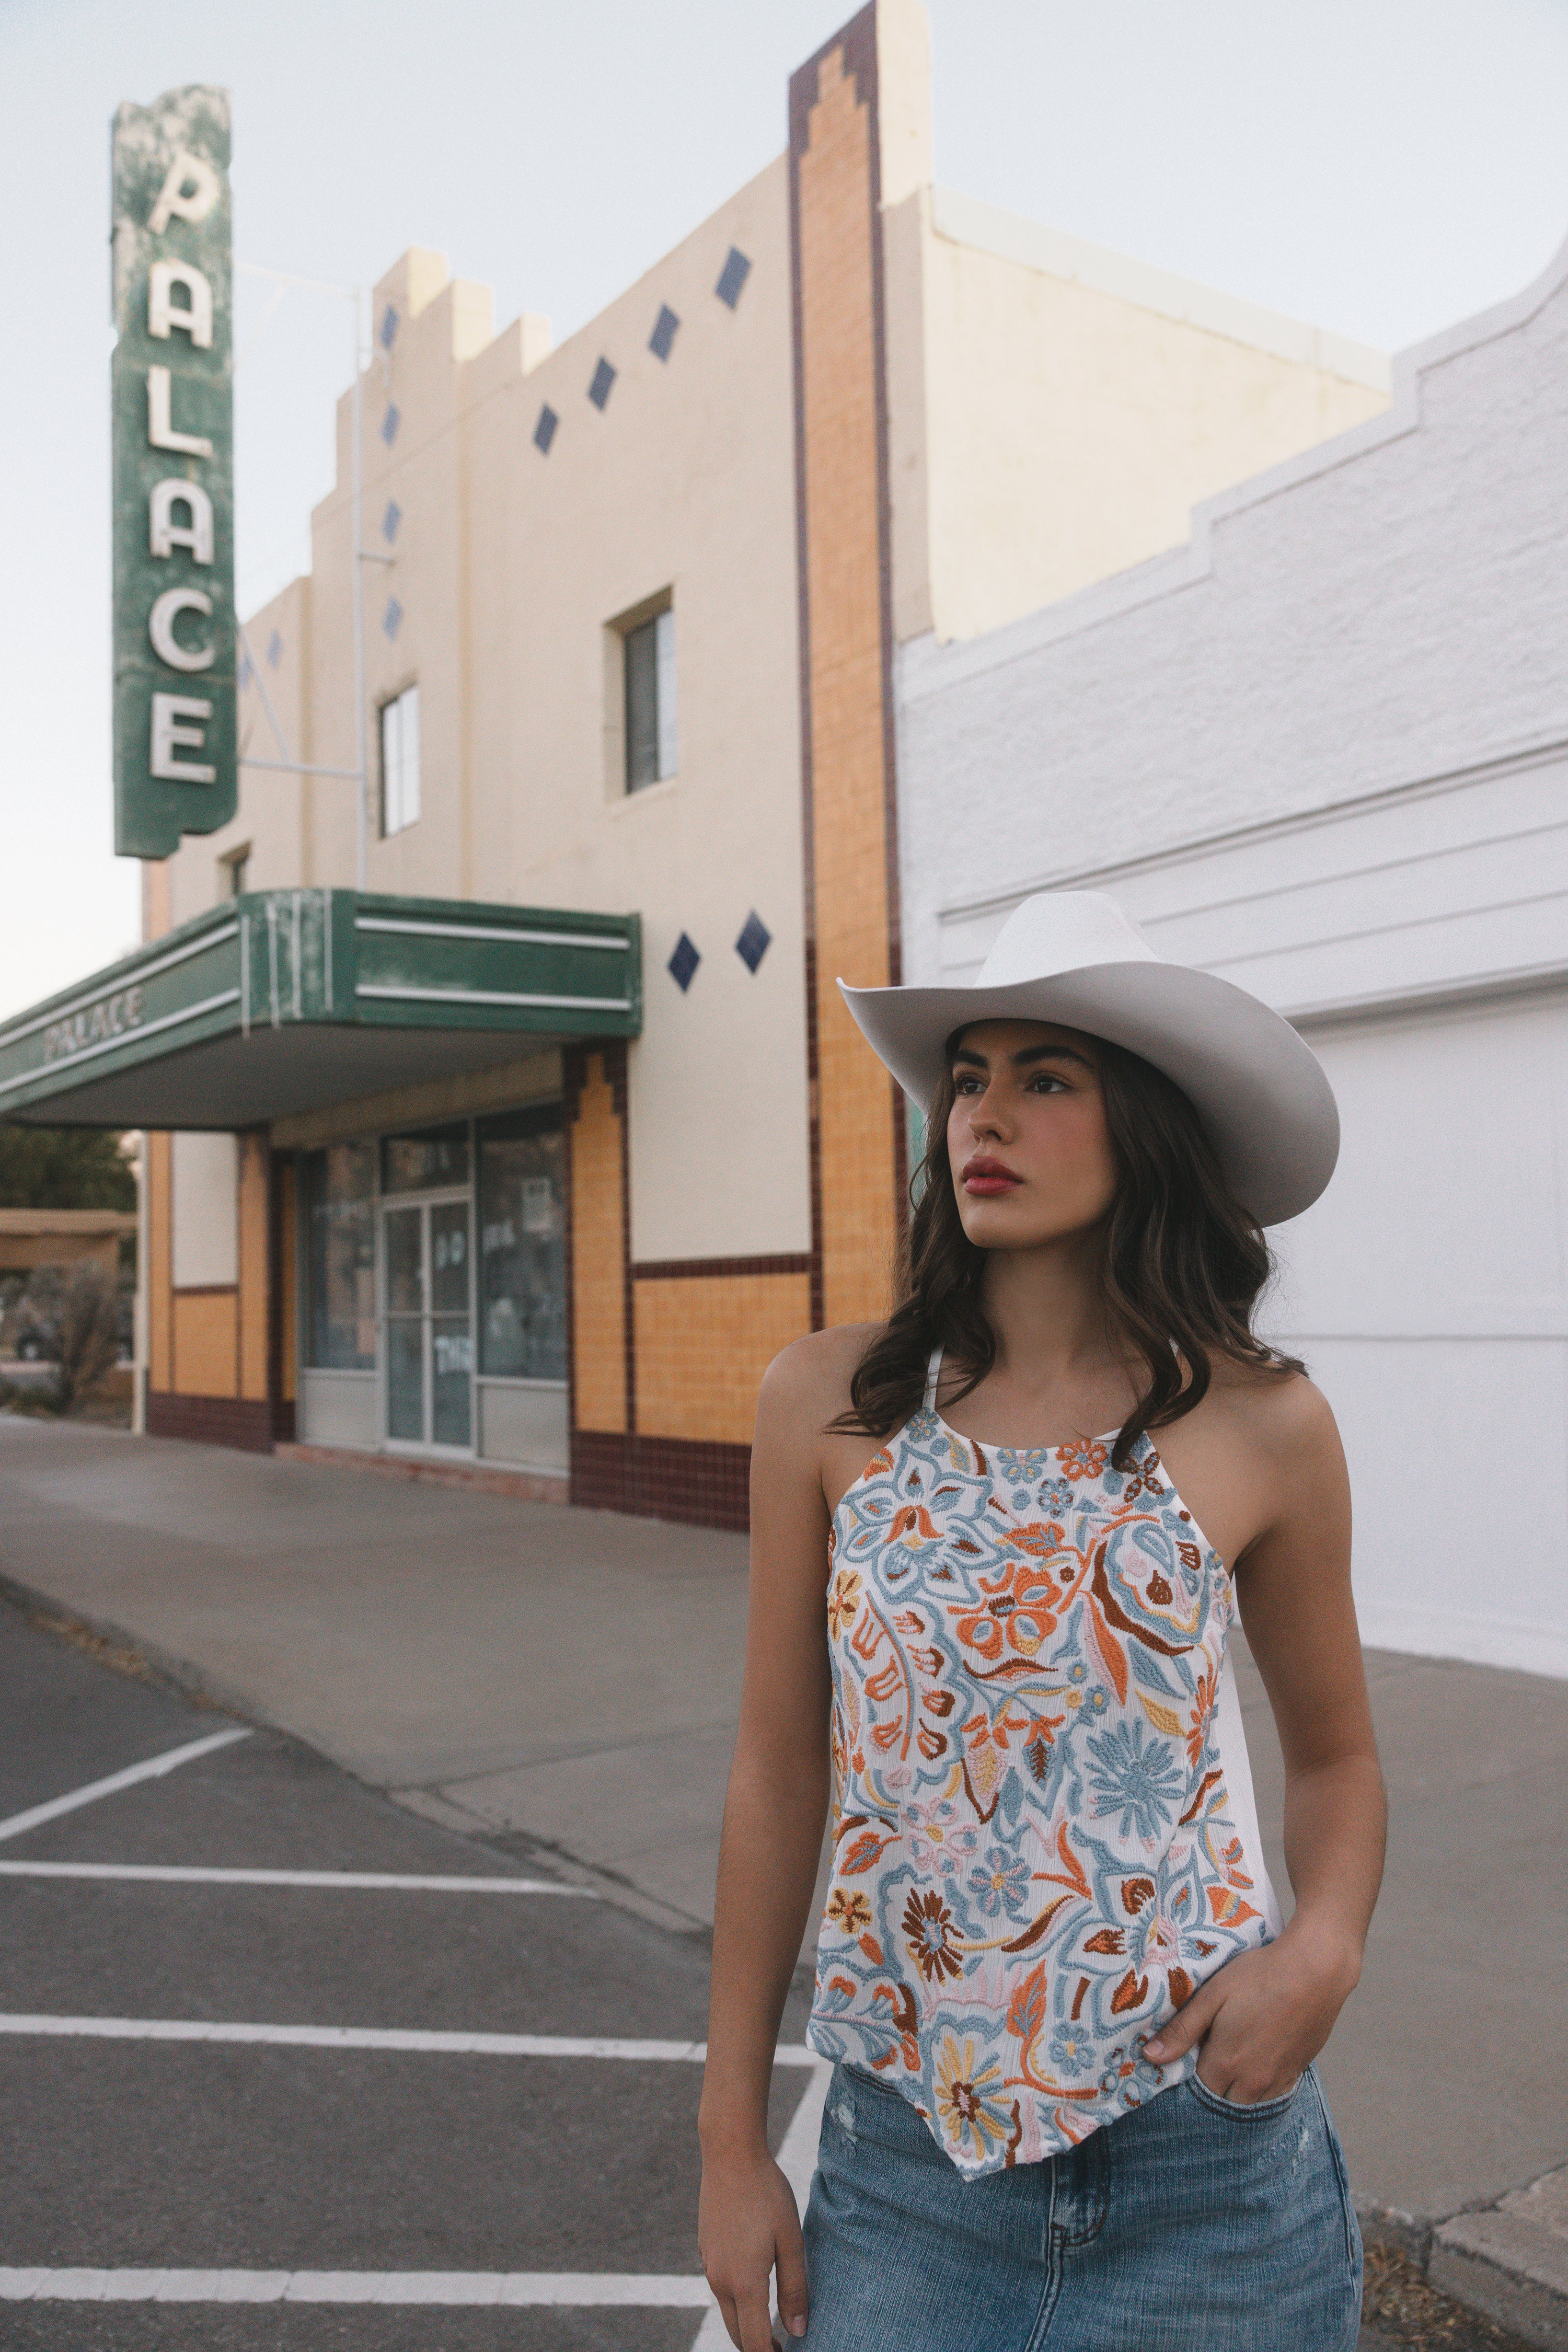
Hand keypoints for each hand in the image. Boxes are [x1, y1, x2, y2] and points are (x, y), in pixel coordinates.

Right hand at [698, 2144, 808, 2348]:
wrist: (730, 2154)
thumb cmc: (767, 2194)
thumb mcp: (791, 2240)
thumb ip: (795, 2289)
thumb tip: (798, 2331)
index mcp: (744, 2283)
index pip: (755, 2342)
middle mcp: (720, 2280)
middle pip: (737, 2333)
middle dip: (757, 2348)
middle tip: (781, 2348)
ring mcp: (709, 2264)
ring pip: (727, 2309)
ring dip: (746, 2323)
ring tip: (771, 2322)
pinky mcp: (706, 2249)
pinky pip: (721, 2285)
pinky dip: (736, 2298)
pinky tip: (755, 2282)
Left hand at [1143, 1923, 1360, 2102]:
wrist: (1316, 1970)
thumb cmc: (1260, 1976)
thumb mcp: (1213, 1995)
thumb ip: (1182, 2030)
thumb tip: (1150, 2057)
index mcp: (1226, 2064)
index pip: (1198, 2087)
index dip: (1191, 2068)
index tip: (1193, 2048)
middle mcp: (1253, 2082)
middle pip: (1222, 2098)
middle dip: (1213, 2080)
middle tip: (1212, 2047)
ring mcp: (1279, 2080)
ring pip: (1248, 2100)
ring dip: (1237, 2086)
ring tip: (1236, 2051)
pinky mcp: (1299, 2071)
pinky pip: (1273, 2092)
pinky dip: (1261, 2084)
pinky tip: (1259, 2056)